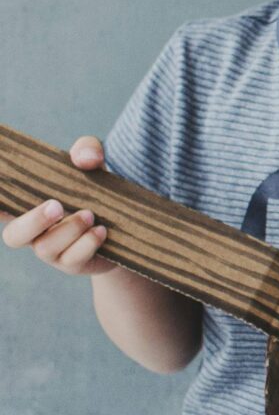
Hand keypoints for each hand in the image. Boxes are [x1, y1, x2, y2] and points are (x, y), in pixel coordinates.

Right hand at [2, 137, 118, 275]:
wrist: (130, 223)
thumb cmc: (99, 188)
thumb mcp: (95, 162)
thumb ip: (87, 149)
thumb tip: (84, 159)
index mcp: (31, 205)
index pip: (2, 208)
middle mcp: (36, 231)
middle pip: (13, 236)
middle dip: (33, 221)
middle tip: (57, 206)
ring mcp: (53, 251)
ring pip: (44, 248)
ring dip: (68, 229)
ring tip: (90, 215)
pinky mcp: (74, 264)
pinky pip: (72, 259)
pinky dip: (87, 242)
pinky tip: (102, 230)